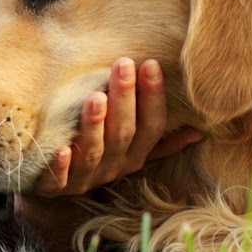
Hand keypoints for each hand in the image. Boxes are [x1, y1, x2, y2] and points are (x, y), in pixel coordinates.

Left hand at [31, 58, 202, 197]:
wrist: (52, 186)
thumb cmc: (97, 156)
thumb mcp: (131, 149)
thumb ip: (160, 140)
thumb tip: (199, 130)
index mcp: (135, 155)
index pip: (152, 126)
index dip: (154, 97)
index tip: (150, 63)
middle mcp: (114, 167)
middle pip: (124, 133)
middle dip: (124, 99)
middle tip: (123, 64)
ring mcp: (86, 179)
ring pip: (94, 152)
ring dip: (95, 126)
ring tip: (95, 97)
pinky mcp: (56, 188)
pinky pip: (59, 179)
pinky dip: (61, 165)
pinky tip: (60, 148)